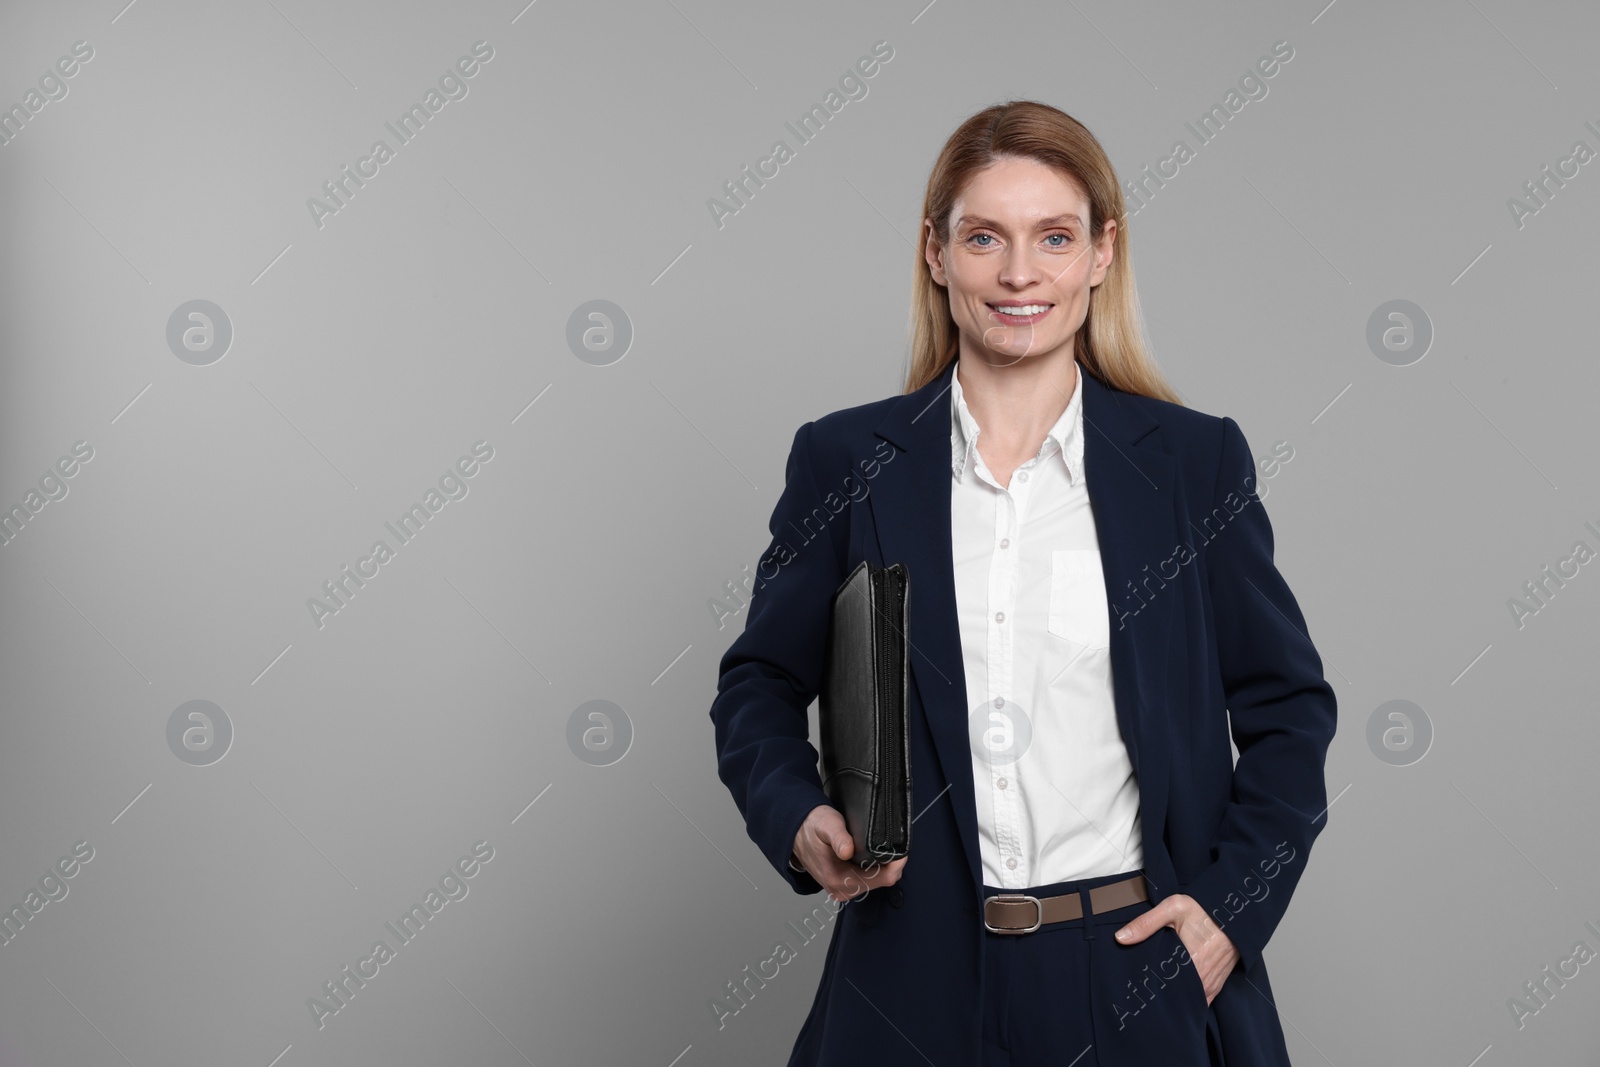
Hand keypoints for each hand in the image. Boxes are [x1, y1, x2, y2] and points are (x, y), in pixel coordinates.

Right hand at [791, 804, 907, 902]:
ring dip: (884, 867)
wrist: (794, 831)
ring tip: (885, 849)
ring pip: (877, 882)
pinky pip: (868, 880)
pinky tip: (874, 856)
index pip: (882, 879)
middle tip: (895, 846)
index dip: (896, 864)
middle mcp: (841, 889)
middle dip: (892, 865)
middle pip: (882, 882)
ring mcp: (842, 888)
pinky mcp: (843, 884)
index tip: (903, 850)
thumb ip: (838, 837)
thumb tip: (847, 850)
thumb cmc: (810, 826)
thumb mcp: (826, 824)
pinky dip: (875, 868)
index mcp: (838, 879)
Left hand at [1114, 893, 1237, 1004]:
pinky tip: (1175, 991)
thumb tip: (1121, 938)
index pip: (1162, 986)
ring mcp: (1210, 984)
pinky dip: (1188, 998)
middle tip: (1142, 989)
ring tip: (1157, 991)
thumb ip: (1146, 923)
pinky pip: (1200, 1000)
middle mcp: (1202, 979)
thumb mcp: (1173, 908)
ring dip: (1174, 998)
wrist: (1235, 914)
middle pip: (1174, 996)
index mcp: (1190, 963)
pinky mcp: (1216, 985)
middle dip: (1158, 994)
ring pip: (1188, 1001)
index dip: (1147, 988)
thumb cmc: (1204, 910)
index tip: (1134, 986)